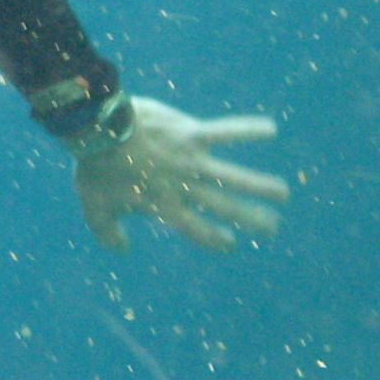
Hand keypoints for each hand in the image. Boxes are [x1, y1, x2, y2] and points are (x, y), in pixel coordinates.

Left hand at [74, 97, 287, 253]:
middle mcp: (184, 188)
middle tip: (272, 227)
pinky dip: (248, 130)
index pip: (198, 231)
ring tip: (284, 193)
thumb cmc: (95, 170)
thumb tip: (122, 250)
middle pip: (225, 208)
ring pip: (234, 176)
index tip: (230, 244)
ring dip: (260, 186)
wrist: (97, 131)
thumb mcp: (95, 209)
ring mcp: (191, 161)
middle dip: (251, 219)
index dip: (215, 240)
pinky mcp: (191, 133)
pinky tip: (271, 129)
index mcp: (164, 207)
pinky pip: (225, 132)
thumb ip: (108, 234)